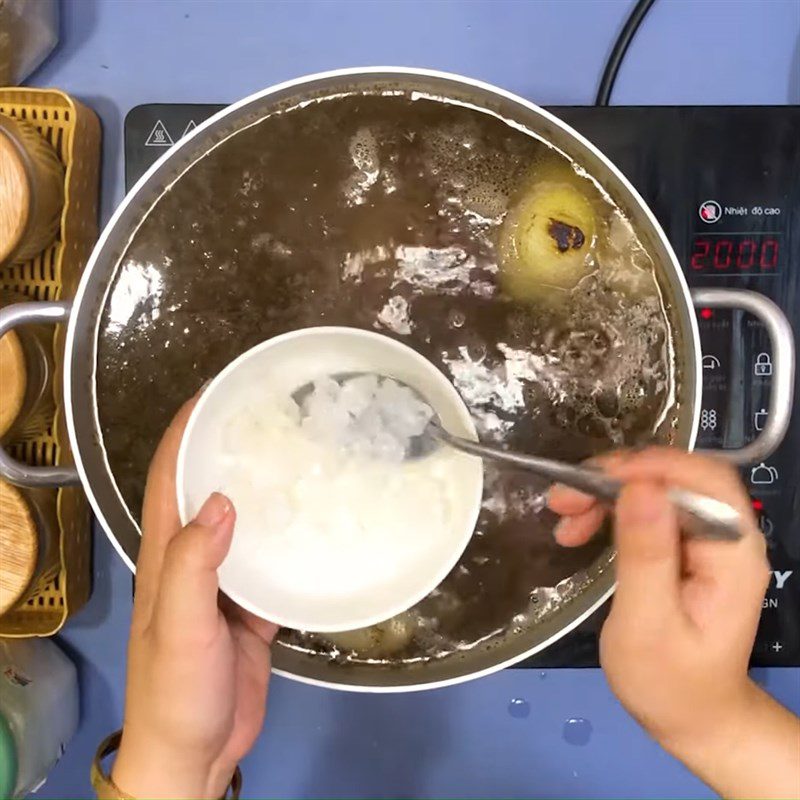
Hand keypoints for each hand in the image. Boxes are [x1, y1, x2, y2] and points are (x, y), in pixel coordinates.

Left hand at [112, 399, 277, 799]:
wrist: (197, 752)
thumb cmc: (178, 689)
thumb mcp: (179, 626)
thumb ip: (193, 564)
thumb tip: (220, 498)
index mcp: (166, 552)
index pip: (168, 474)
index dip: (186, 429)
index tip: (218, 390)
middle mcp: (194, 556)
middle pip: (210, 486)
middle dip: (232, 445)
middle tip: (277, 414)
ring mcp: (226, 580)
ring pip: (246, 519)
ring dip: (266, 486)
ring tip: (307, 453)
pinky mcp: (254, 604)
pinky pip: (274, 558)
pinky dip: (292, 534)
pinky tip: (321, 518)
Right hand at [549, 448, 799, 799]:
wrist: (692, 717)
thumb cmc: (669, 683)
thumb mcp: (647, 624)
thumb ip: (646, 555)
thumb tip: (640, 488)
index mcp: (732, 554)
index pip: (703, 481)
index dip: (649, 467)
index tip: (592, 480)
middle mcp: (727, 537)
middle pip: (676, 478)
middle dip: (616, 478)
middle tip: (562, 500)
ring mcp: (706, 541)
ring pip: (656, 489)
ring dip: (606, 494)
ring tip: (563, 518)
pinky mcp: (685, 548)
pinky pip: (647, 509)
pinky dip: (610, 510)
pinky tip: (580, 528)